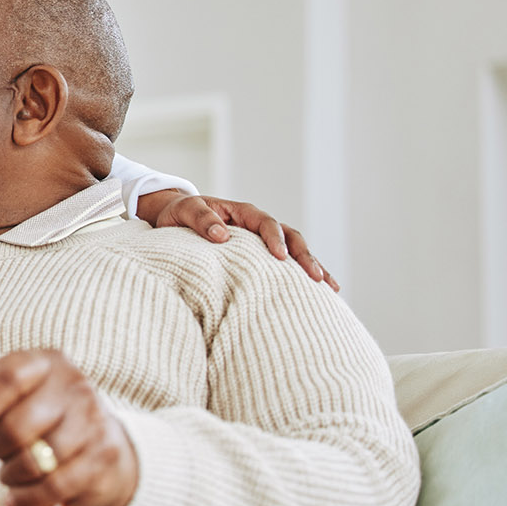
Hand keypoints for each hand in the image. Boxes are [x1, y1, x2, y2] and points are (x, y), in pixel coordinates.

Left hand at [0, 349, 137, 505]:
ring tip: (10, 471)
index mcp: (47, 361)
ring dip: (12, 473)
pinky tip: (16, 496)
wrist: (106, 445)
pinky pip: (53, 487)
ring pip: (36, 460)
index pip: (8, 376)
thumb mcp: (9, 396)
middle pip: (19, 425)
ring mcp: (93, 422)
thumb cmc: (42, 414)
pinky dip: (26, 497)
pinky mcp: (102, 459)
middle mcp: (75, 386)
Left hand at [140, 190, 338, 291]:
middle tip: (316, 277)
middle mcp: (258, 226)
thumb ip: (201, 219)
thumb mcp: (185, 211)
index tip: (280, 257)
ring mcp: (262, 242)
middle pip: (290, 237)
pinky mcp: (261, 257)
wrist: (175, 219)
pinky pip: (286, 266)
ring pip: (295, 252)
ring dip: (313, 267)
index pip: (266, 224)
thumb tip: (222, 235)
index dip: (275, 239)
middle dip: (304, 256)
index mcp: (243, 213)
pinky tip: (320, 294)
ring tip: (330, 288)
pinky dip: (302, 277)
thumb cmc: (180, 214)